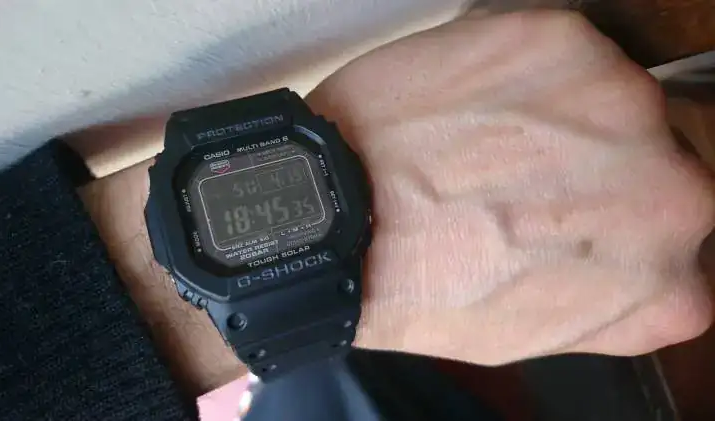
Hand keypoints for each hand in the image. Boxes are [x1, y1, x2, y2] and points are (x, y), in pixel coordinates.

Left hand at [308, 11, 714, 364]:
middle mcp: (672, 192)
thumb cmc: (422, 287)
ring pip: (614, 100)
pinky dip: (521, 72)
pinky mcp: (565, 42)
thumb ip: (615, 290)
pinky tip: (470, 104)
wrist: (340, 222)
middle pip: (663, 157)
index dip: (625, 220)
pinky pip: (562, 53)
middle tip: (533, 169)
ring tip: (487, 138)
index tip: (584, 210)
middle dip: (604, 165)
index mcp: (668, 284)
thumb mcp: (537, 329)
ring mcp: (624, 107)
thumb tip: (634, 254)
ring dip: (563, 114)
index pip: (683, 237)